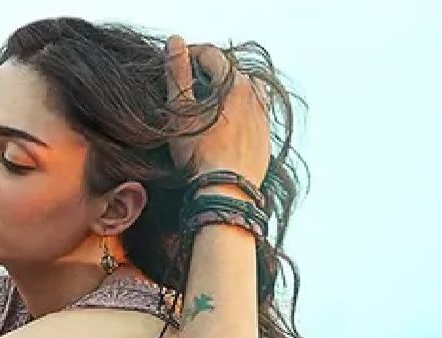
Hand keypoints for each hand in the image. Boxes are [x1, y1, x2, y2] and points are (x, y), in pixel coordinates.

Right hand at [164, 35, 270, 186]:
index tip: (176, 65)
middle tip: (188, 86)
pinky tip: (223, 126)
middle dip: (208, 73)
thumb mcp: (180, 111)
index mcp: (234, 83)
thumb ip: (177, 73)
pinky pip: (252, 112)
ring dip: (225, 91)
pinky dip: (237, 111)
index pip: (211, 55)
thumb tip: (176, 41)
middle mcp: (253, 94)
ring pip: (243, 90)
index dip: (190, 55)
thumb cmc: (199, 153)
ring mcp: (262, 115)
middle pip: (229, 71)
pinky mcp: (265, 135)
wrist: (226, 191)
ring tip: (206, 106)